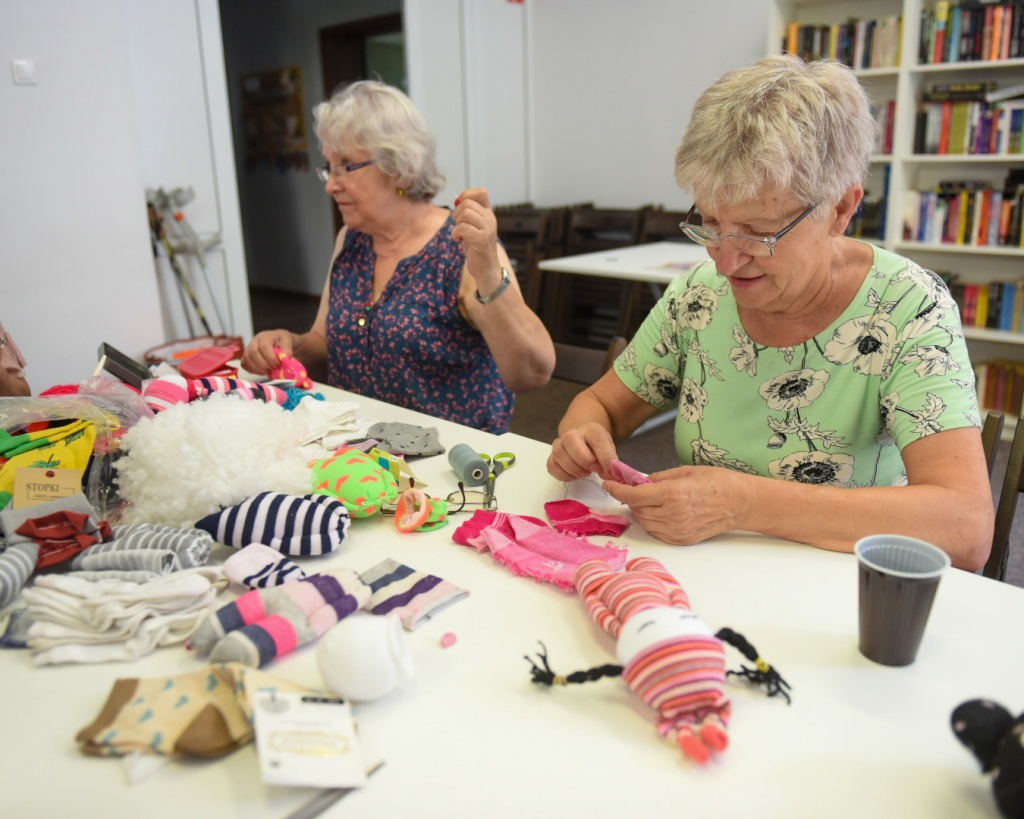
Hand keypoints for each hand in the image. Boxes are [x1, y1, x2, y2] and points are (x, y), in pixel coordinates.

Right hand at [241, 330, 293, 375]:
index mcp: (265, 336)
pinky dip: (254, 370)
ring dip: (259, 369)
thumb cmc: (282, 341)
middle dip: (264, 364)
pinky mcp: (245, 357)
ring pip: (247, 360)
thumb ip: (287, 350)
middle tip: (274, 368)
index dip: (271, 358)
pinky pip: (245, 365)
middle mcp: (254, 341)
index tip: (278, 364)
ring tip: (269, 370)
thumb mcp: (288, 342)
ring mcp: (248, 349)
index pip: (264, 346)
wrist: (277, 341)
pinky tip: (263, 371)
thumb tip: (284, 358)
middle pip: (253, 353)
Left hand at [451, 188, 502, 292]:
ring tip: (460, 234)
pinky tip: (459, 240)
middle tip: (459, 226)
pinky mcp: (482, 239)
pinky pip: (463, 228)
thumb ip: (467, 214)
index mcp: (488, 213)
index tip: (460, 207)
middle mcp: (490, 219)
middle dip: (457, 214)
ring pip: (465, 214)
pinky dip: (456, 234)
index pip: (481, 192)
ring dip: (456, 225)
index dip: (467, 195)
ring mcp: (488, 228)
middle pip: (467, 204)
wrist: (486, 269)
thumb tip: (457, 200)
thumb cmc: (476, 248)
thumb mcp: (472, 227)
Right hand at [547, 423, 618, 481]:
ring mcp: (559, 444)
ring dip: (574, 469)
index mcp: (591, 429)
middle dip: (585, 461)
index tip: (607, 470)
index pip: (597, 439)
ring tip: (585, 473)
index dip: (604, 457)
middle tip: (594, 470)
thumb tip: (612, 476)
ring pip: (559, 455)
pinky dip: (564, 475)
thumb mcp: (609, 450)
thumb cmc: (598, 448)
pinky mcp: (552, 456)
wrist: (583, 442)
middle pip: (570, 441)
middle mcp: (571, 433)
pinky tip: (574, 476)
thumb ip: (612, 462)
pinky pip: (552, 466)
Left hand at [603, 466, 744, 545]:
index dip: (617, 490)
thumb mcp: (685, 471)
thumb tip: (639, 482)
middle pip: (637, 510)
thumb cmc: (717, 482)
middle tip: (632, 488)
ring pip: (645, 523)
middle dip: (630, 499)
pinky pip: (657, 533)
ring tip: (648, 500)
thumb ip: (658, 478)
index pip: (634, 495)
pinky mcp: (682, 539)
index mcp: (673, 494)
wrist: (740, 503)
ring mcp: (678, 530)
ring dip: (640, 511)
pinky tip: (658, 512)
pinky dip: (651, 522)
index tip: (609, 484)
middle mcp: (673, 514)